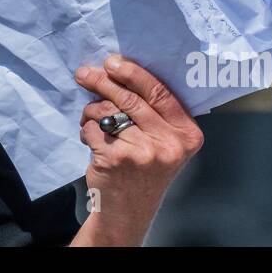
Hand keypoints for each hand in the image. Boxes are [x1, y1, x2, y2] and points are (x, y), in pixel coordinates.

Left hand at [70, 55, 203, 246]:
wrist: (129, 210)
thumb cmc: (144, 168)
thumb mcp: (163, 141)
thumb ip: (153, 110)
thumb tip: (118, 68)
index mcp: (187, 134)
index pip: (159, 92)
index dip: (133, 73)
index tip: (113, 62)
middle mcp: (169, 144)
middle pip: (130, 98)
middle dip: (102, 81)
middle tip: (84, 74)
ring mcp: (143, 153)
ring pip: (107, 111)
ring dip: (92, 110)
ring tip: (91, 120)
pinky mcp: (116, 160)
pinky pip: (93, 128)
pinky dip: (86, 129)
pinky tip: (91, 139)